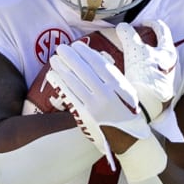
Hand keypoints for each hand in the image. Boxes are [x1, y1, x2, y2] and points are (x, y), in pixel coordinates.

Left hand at [45, 40, 149, 164]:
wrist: (130, 137)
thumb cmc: (127, 111)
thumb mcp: (127, 91)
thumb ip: (113, 76)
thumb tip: (94, 58)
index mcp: (119, 85)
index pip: (99, 64)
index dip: (86, 53)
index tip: (77, 45)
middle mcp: (107, 94)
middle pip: (85, 71)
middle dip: (71, 58)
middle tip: (60, 48)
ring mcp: (96, 106)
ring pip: (76, 83)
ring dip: (63, 69)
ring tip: (54, 59)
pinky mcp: (87, 116)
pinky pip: (71, 97)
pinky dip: (61, 84)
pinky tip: (53, 75)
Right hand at [117, 19, 176, 120]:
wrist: (146, 105)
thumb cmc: (144, 75)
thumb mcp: (134, 50)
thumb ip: (128, 35)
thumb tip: (122, 26)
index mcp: (168, 51)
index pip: (162, 29)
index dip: (149, 22)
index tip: (139, 23)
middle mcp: (170, 63)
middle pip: (158, 44)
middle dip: (144, 40)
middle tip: (131, 39)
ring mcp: (165, 76)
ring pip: (153, 59)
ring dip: (140, 54)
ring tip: (126, 55)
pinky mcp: (157, 87)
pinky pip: (148, 72)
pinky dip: (139, 67)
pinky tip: (128, 70)